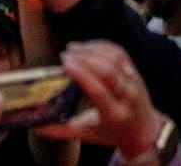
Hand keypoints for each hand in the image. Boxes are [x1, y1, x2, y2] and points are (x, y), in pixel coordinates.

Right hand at [36, 41, 168, 158]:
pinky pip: (119, 52)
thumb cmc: (111, 132)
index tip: (65, 63)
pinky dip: (102, 46)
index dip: (82, 74)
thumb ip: (62, 131)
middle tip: (65, 54)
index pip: (99, 90)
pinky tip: (87, 46)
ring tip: (73, 48)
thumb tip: (36, 126)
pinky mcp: (135, 70)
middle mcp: (127, 96)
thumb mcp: (87, 134)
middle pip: (108, 71)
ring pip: (114, 58)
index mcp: (115, 114)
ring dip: (92, 49)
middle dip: (85, 58)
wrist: (144, 130)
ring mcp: (134, 81)